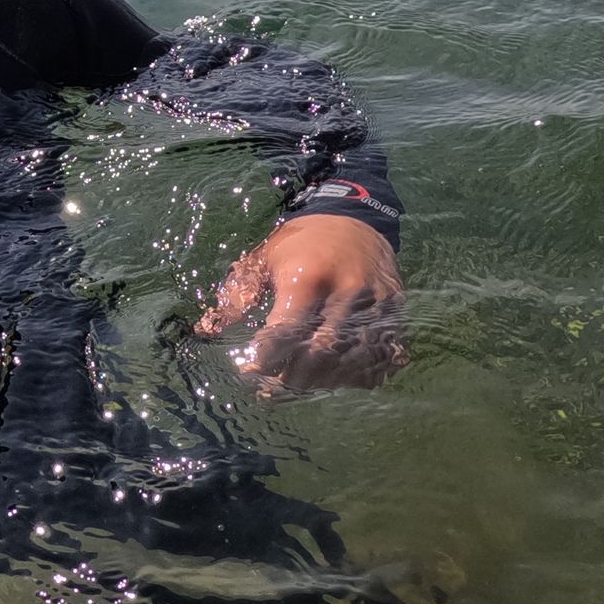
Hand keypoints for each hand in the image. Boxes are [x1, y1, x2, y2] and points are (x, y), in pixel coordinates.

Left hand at [196, 214, 405, 394]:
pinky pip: (383, 353)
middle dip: (294, 378)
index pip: (286, 333)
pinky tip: (341, 374)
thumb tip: (207, 329)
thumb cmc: (300, 242)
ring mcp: (376, 302)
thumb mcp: (263, 258)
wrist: (354, 216)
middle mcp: (346, 291)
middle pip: (321, 354)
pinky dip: (363, 372)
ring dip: (326, 380)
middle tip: (274, 387)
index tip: (252, 368)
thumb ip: (237, 295)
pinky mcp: (396, 309)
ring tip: (304, 383)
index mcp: (307, 277)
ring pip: (354, 360)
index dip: (266, 359)